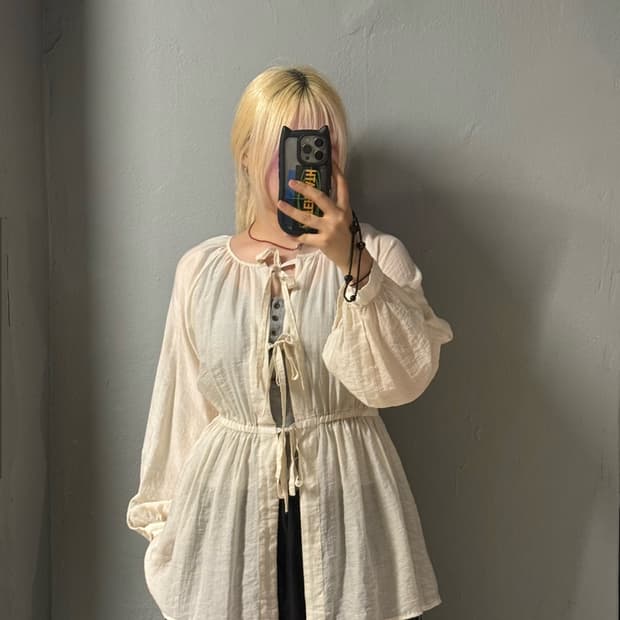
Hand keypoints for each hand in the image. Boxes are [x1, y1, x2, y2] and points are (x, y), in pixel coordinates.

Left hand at [276, 161, 371, 275]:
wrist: (352, 258)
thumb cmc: (346, 237)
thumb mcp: (345, 219)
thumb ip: (334, 208)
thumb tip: (316, 197)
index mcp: (344, 208)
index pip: (342, 186)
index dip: (337, 172)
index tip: (330, 159)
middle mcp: (338, 216)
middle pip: (320, 197)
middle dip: (305, 189)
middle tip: (292, 182)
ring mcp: (330, 229)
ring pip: (306, 217)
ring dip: (291, 210)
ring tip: (280, 204)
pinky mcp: (323, 241)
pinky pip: (304, 236)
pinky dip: (293, 234)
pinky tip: (285, 231)